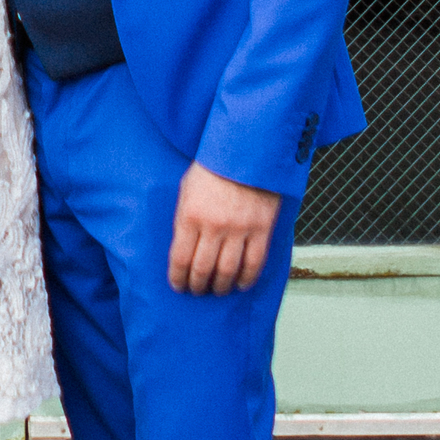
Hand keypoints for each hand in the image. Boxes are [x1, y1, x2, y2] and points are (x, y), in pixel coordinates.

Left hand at [168, 165, 280, 296]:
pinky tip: (240, 284)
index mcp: (190, 215)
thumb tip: (182, 247)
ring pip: (227, 271)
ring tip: (217, 290)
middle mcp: (213, 226)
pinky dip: (246, 279)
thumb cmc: (213, 167)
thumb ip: (184, 218)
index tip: (178, 286)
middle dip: (197, 285)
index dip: (178, 278)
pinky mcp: (261, 229)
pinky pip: (254, 263)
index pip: (180, 259)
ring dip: (220, 286)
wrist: (247, 149)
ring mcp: (239, 229)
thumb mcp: (187, 188)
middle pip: (202, 269)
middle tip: (197, 290)